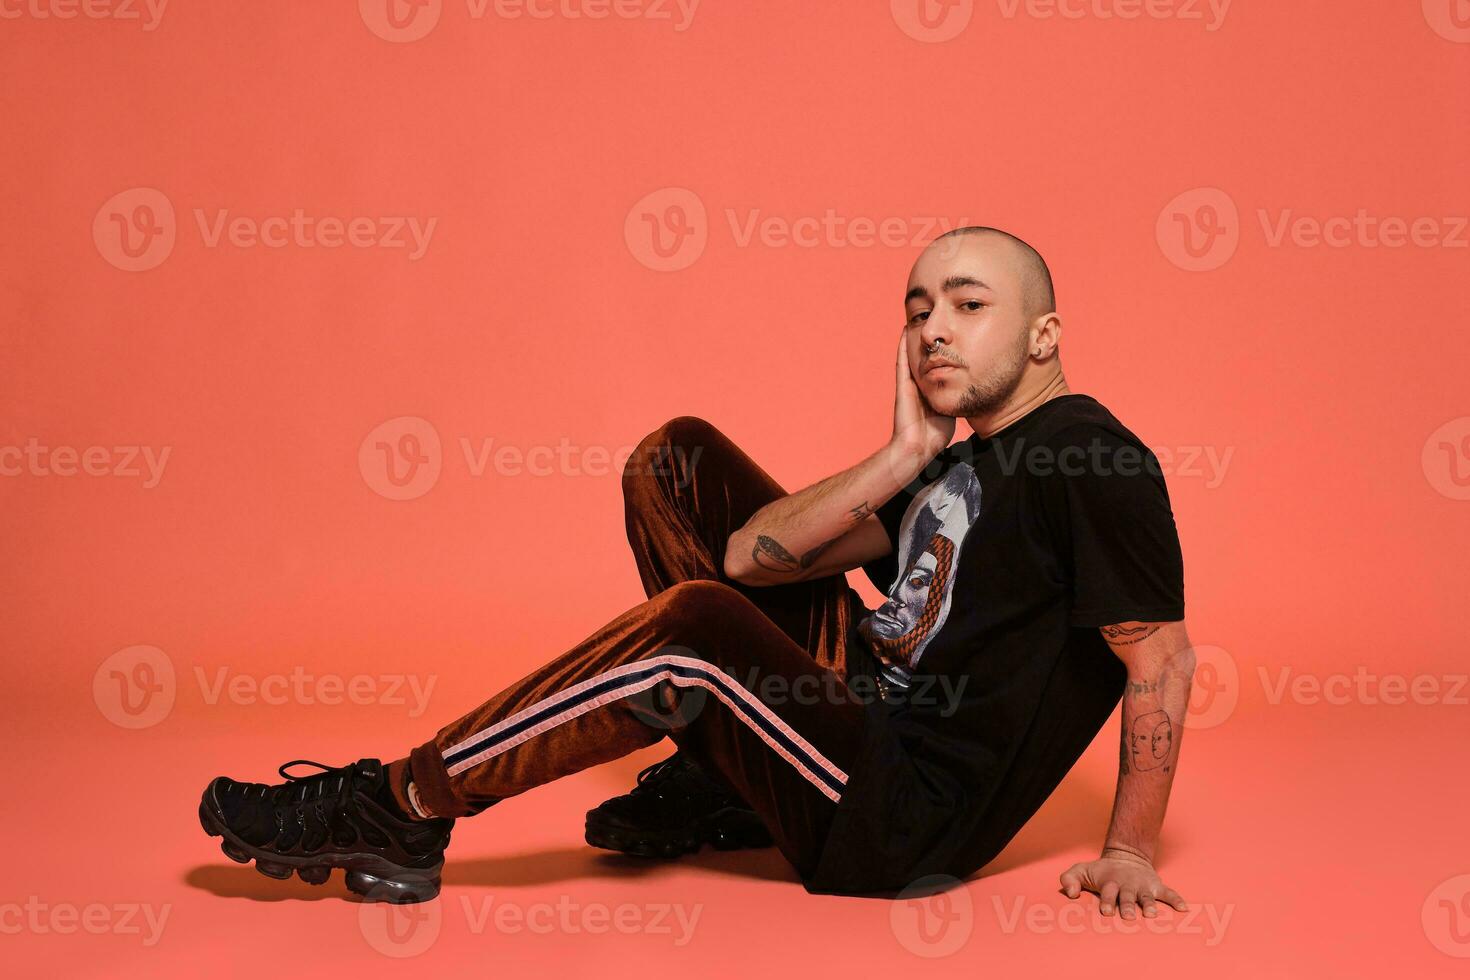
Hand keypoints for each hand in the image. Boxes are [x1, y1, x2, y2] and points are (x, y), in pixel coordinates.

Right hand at [890, 328, 954, 459]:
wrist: (917, 448)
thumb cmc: (934, 436)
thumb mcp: (951, 412)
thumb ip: (959, 399)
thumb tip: (979, 392)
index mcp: (931, 389)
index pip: (938, 363)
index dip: (943, 349)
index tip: (950, 334)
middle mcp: (919, 383)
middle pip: (926, 355)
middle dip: (929, 339)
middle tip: (932, 321)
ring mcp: (910, 384)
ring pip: (914, 354)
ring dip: (915, 338)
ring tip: (917, 318)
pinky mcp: (903, 386)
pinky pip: (903, 362)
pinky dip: (903, 346)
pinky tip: (905, 331)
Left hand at [1059, 849, 1187, 918]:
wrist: (1126, 856)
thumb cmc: (1101, 871)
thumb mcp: (1081, 870)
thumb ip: (1069, 879)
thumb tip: (1070, 893)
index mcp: (1110, 882)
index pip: (1108, 892)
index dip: (1108, 901)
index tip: (1107, 911)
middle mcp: (1127, 884)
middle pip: (1128, 896)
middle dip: (1127, 906)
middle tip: (1128, 916)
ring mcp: (1143, 885)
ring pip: (1147, 896)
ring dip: (1149, 904)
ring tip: (1151, 914)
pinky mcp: (1156, 886)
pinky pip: (1168, 893)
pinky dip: (1176, 900)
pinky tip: (1184, 908)